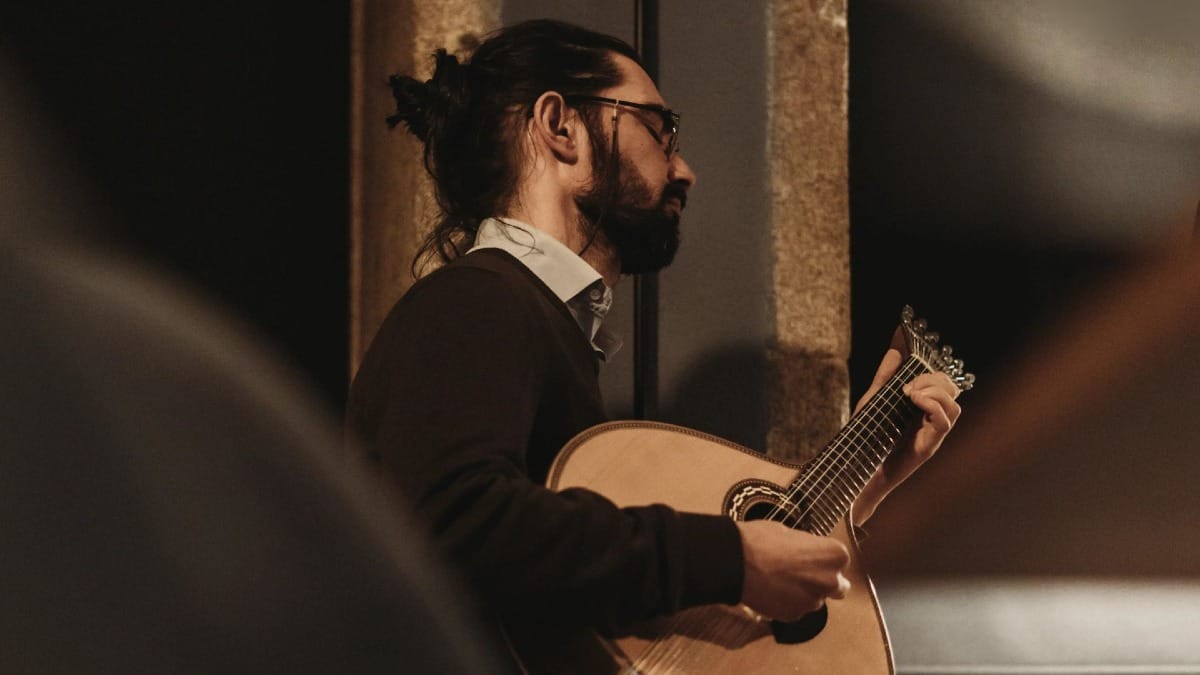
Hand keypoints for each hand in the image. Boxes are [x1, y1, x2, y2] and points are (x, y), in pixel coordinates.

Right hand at [736, 520, 850, 621]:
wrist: (735, 561)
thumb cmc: (760, 541)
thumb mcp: (792, 532)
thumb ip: (809, 548)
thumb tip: (809, 554)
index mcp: (834, 555)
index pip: (839, 560)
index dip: (822, 558)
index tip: (811, 556)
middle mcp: (829, 581)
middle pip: (836, 586)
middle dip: (822, 581)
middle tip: (802, 573)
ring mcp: (812, 601)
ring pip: (814, 599)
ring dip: (803, 593)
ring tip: (781, 580)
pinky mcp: (794, 615)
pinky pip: (796, 609)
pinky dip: (787, 603)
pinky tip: (772, 590)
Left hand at [853, 348, 961, 524]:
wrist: (856, 469)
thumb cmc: (865, 437)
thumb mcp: (873, 400)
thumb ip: (885, 376)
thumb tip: (895, 351)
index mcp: (921, 408)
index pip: (943, 383)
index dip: (931, 372)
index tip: (907, 373)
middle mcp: (931, 420)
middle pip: (952, 391)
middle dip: (934, 379)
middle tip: (909, 385)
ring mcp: (932, 434)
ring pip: (954, 406)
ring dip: (935, 391)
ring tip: (911, 393)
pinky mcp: (928, 446)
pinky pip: (945, 421)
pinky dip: (933, 405)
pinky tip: (915, 401)